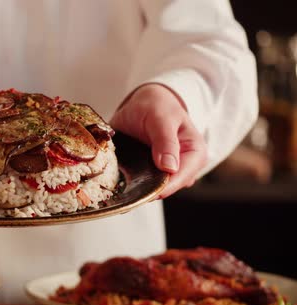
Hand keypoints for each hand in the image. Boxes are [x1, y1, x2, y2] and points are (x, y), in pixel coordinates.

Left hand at [110, 84, 206, 198]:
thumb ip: (165, 140)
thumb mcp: (161, 117)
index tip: (144, 192)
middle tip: (125, 190)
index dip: (164, 187)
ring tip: (120, 184)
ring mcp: (167, 172)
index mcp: (195, 153)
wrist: (145, 102)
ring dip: (137, 188)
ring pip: (153, 189)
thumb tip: (169, 168)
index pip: (182, 178)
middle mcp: (183, 167)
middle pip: (167, 188)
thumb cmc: (157, 106)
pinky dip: (130, 183)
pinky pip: (141, 184)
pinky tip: (119, 180)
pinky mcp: (152, 173)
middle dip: (147, 190)